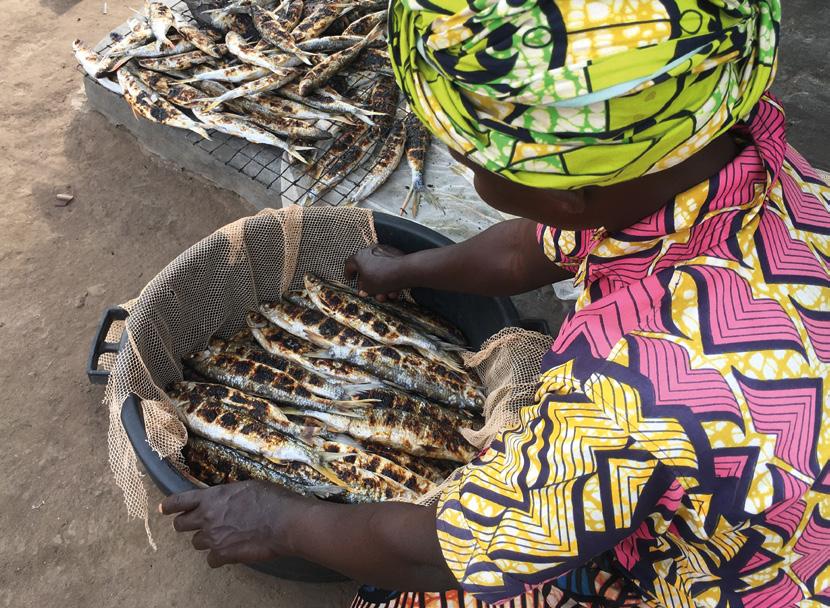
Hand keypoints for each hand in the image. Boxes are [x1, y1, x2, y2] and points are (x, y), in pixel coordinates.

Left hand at [160, 480, 307, 567]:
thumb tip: (228, 498)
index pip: (180, 501)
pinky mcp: (222, 554)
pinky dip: (218, 558)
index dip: (170, 505)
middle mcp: (207, 516)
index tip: (164, 509)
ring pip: (196, 543)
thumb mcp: (247, 486)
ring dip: (206, 540)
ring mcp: (213, 537)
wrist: (283, 522)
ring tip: (222, 537)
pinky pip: (211, 560)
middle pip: (181, 525)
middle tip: (196, 526)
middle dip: (186, 525)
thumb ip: (229, 494)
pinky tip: (230, 553)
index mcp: (212, 497)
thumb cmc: (271, 499)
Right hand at [345, 244, 406, 301]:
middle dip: (370, 285)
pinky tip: (394, 290)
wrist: (404, 271)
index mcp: (359, 257)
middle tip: (371, 292)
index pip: (349, 265)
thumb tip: (363, 290)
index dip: (348, 273)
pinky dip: (390, 279)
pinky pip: (389, 268)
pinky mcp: (395, 254)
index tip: (350, 278)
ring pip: (379, 271)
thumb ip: (363, 289)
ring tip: (386, 295)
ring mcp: (383, 251)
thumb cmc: (383, 278)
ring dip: (382, 285)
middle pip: (366, 270)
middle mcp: (370, 251)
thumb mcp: (368, 288)